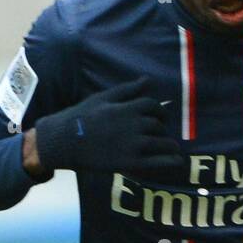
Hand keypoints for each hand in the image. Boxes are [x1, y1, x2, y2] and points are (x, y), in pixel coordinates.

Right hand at [33, 78, 185, 183]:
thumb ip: (128, 90)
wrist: (65, 141)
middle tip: (161, 133)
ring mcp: (133, 145)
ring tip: (172, 148)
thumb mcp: (103, 98)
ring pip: (162, 142)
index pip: (152, 106)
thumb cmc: (82, 117)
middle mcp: (133, 125)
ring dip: (170, 145)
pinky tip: (177, 161)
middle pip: (158, 125)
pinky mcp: (130, 163)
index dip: (159, 111)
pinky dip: (171, 161)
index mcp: (127, 108)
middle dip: (162, 128)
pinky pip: (158, 162)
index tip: (160, 117)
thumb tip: (148, 80)